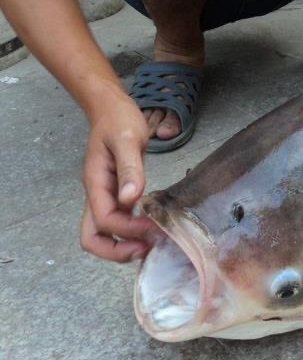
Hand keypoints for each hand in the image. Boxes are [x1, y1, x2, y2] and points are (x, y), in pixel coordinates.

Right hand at [80, 96, 157, 261]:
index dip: (127, 230)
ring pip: (104, 234)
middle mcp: (96, 194)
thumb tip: (130, 198)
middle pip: (93, 238)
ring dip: (124, 245)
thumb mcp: (127, 139)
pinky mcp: (116, 195)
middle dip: (116, 251)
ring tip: (153, 243)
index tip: (152, 228)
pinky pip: (118, 223)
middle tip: (146, 249)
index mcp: (95, 183)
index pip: (104, 220)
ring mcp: (105, 196)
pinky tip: (152, 229)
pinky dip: (132, 232)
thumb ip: (129, 169)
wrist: (111, 109)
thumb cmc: (118, 120)